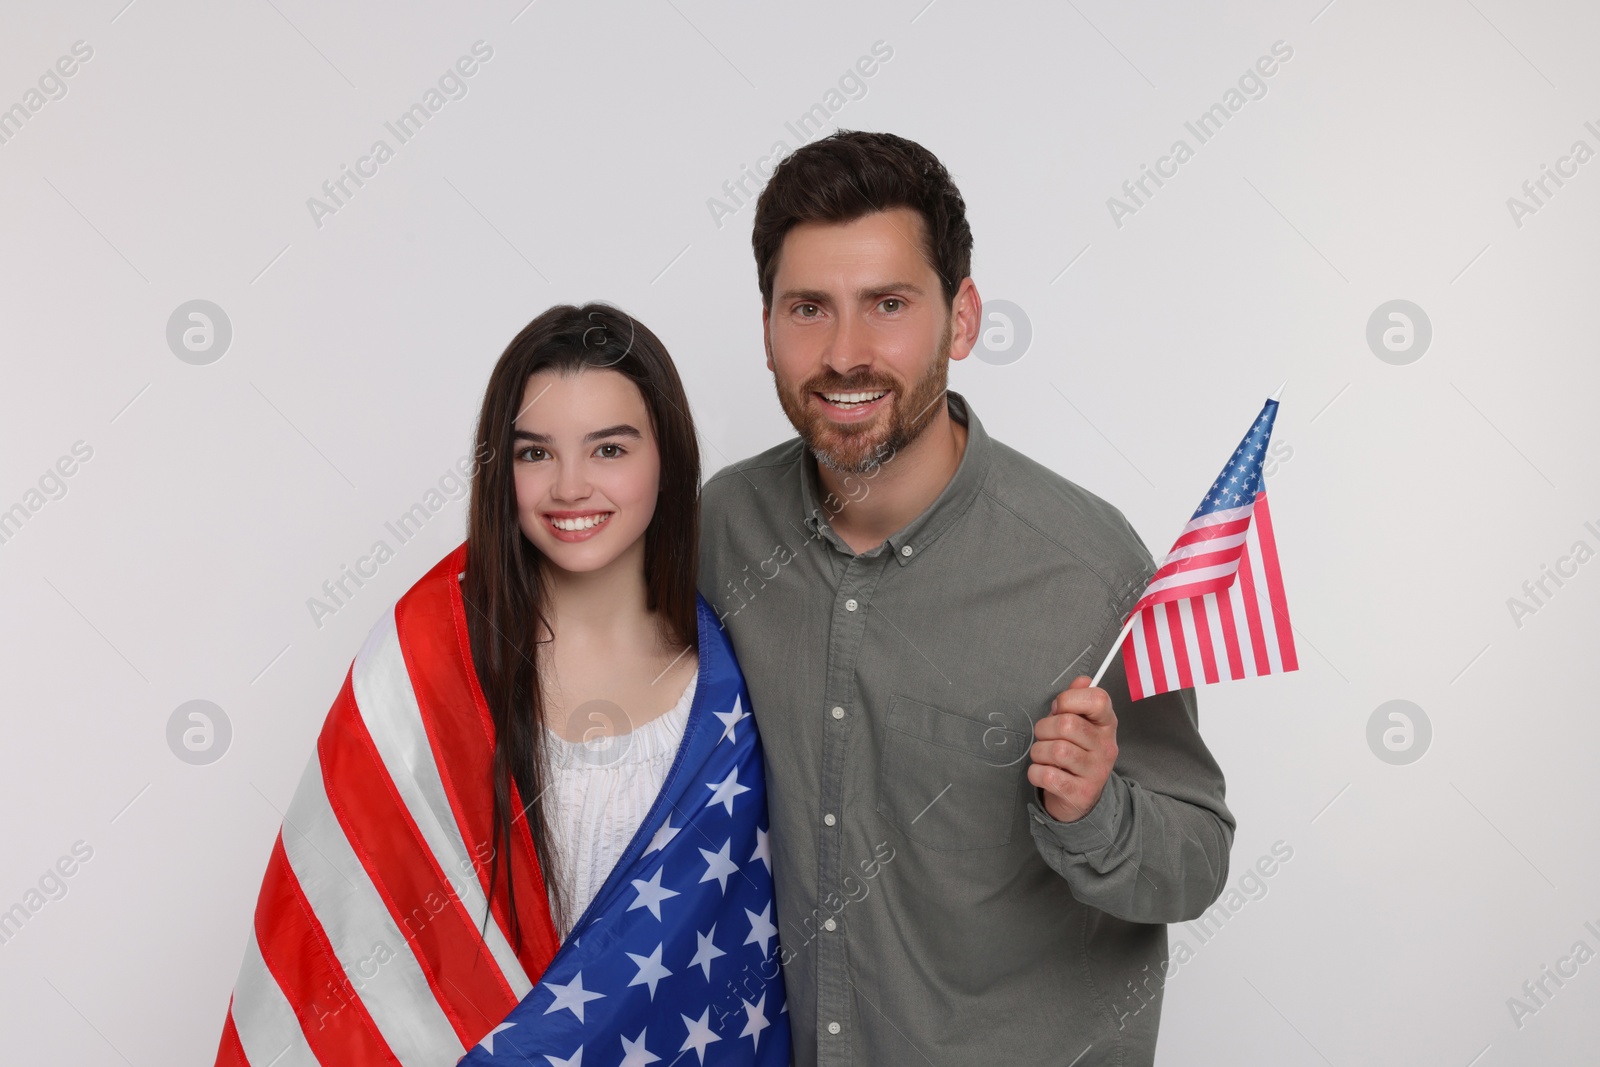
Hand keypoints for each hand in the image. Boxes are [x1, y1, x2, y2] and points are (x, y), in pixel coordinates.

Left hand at [1027, 676, 1118, 822]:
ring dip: (1038, 752)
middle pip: (1067, 724)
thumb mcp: (1079, 724)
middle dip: (1044, 728)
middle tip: (1044, 736)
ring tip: (1043, 756)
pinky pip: (1048, 776)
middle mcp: (1106, 747)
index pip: (1098, 699)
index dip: (1070, 699)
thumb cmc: (1074, 752)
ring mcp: (1096, 772)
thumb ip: (1076, 700)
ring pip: (1056, 750)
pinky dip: (1036, 773)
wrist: (1080, 798)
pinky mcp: (1081, 793)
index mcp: (1106, 724)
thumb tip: (1082, 680)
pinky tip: (1042, 772)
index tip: (1060, 709)